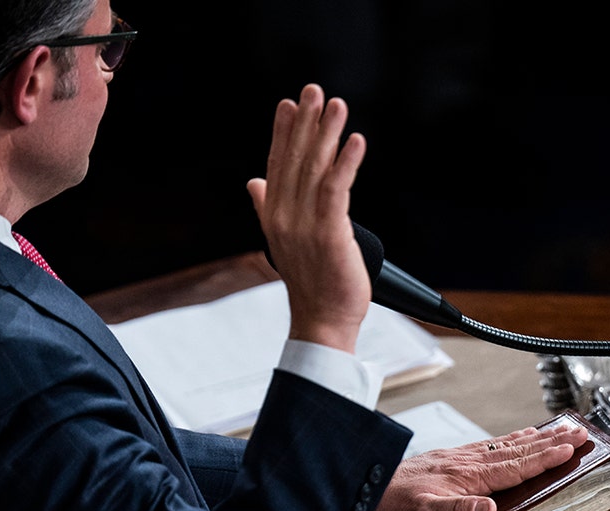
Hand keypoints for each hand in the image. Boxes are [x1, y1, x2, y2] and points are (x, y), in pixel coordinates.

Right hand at [246, 83, 369, 353]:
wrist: (322, 320)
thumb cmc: (311, 283)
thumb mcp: (284, 240)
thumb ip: (268, 206)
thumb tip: (254, 181)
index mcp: (274, 215)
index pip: (277, 164)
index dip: (283, 132)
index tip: (289, 103)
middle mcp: (285, 216)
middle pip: (295, 160)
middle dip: (305, 122)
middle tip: (313, 90)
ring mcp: (305, 225)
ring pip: (316, 169)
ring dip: (326, 134)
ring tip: (336, 105)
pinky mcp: (329, 233)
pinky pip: (337, 190)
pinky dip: (346, 163)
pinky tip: (355, 141)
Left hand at [372, 424, 589, 510]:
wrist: (371, 487)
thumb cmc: (396, 504)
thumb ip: (458, 510)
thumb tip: (490, 510)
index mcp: (470, 475)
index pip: (516, 466)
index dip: (546, 458)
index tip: (571, 448)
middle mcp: (470, 462)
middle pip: (519, 450)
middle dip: (552, 442)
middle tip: (580, 432)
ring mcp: (463, 458)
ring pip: (508, 445)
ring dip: (538, 438)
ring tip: (561, 429)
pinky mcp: (455, 458)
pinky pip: (492, 446)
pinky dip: (513, 440)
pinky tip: (521, 436)